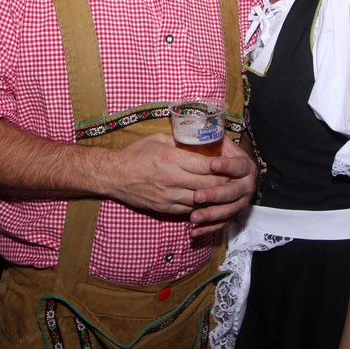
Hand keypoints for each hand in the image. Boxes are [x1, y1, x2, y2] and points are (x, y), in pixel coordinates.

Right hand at [104, 133, 232, 216]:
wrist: (114, 175)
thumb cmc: (135, 154)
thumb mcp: (159, 139)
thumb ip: (180, 142)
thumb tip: (199, 141)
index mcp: (173, 159)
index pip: (208, 166)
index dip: (225, 166)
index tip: (233, 164)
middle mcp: (173, 179)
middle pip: (209, 185)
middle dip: (225, 183)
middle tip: (236, 179)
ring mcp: (169, 196)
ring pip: (202, 200)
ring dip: (216, 197)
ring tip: (227, 192)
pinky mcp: (165, 208)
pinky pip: (190, 209)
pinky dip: (201, 205)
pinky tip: (208, 201)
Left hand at [190, 136, 255, 235]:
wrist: (236, 176)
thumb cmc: (221, 155)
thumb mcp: (221, 145)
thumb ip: (215, 140)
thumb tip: (202, 128)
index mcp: (245, 166)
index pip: (239, 166)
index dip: (227, 165)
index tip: (212, 164)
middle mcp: (247, 186)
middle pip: (232, 192)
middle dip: (215, 195)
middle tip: (198, 196)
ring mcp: (241, 203)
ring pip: (227, 211)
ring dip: (210, 215)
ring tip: (193, 216)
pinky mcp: (233, 215)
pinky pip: (221, 224)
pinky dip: (207, 228)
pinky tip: (193, 231)